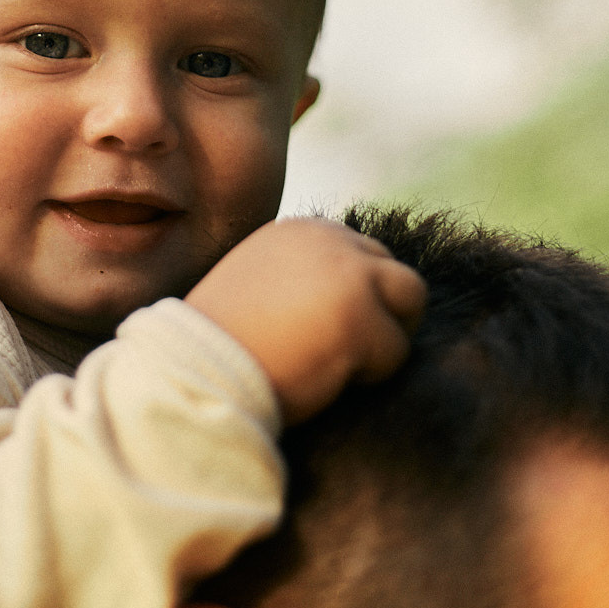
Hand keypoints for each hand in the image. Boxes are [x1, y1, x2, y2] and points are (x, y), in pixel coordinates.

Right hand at [184, 217, 426, 425]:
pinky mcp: (359, 317)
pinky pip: (397, 351)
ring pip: (411, 298)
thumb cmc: (224, 340)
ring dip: (387, 336)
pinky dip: (373, 374)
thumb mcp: (260, 282)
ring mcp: (348, 274)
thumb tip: (350, 292)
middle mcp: (329, 240)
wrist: (197, 371)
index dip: (356, 298)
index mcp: (302, 229)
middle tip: (340, 351)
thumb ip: (303, 273)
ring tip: (341, 362)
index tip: (324, 330)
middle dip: (380, 313)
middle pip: (394, 271)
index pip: (365, 253)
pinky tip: (326, 378)